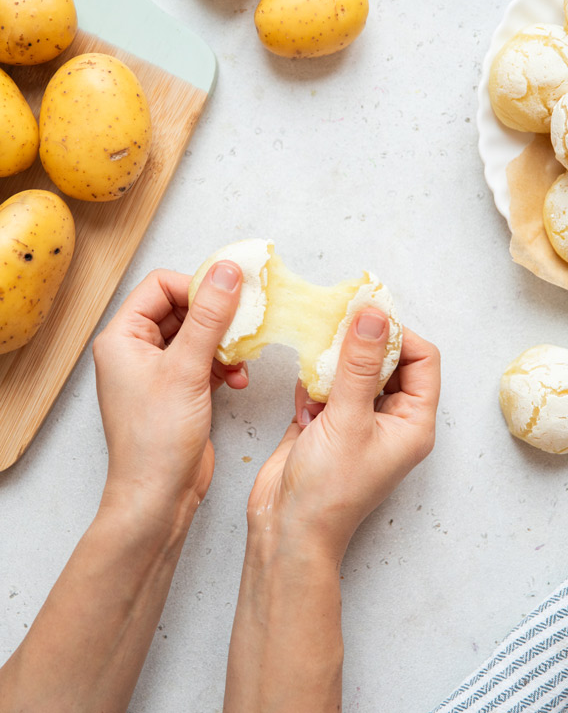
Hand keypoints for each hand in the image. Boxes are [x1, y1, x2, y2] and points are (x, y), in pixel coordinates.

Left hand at [92, 263, 246, 529]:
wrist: (158, 497)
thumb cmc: (157, 439)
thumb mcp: (187, 369)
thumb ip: (210, 316)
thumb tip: (228, 271)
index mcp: (123, 337)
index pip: (161, 286)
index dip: (197, 287)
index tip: (230, 298)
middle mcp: (136, 349)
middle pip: (183, 308)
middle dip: (217, 318)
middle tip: (245, 324)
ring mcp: (158, 370)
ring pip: (198, 334)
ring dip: (224, 343)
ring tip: (241, 361)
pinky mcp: (178, 389)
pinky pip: (205, 359)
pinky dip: (224, 364)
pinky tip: (238, 379)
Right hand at [247, 307, 440, 561]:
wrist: (285, 530)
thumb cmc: (329, 489)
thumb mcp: (348, 419)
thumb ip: (359, 364)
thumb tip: (373, 315)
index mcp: (412, 422)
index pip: (423, 360)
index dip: (399, 334)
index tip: (367, 315)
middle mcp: (390, 420)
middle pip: (387, 361)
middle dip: (362, 343)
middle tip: (336, 323)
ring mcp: (357, 421)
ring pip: (353, 371)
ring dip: (333, 363)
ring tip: (317, 366)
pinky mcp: (326, 423)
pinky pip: (326, 386)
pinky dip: (313, 384)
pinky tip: (303, 402)